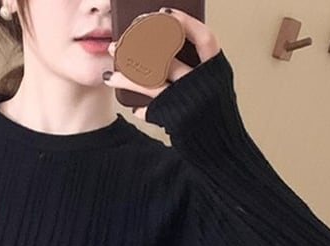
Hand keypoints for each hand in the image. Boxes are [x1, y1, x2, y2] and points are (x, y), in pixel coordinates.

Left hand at [104, 8, 220, 121]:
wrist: (220, 148)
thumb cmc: (214, 114)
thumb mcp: (214, 85)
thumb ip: (198, 68)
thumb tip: (170, 47)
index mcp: (216, 70)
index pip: (203, 38)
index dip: (185, 23)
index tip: (164, 13)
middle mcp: (202, 83)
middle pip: (168, 58)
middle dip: (138, 48)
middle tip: (118, 43)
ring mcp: (187, 101)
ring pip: (152, 83)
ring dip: (127, 78)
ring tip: (109, 75)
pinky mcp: (175, 120)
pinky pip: (152, 111)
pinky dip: (141, 109)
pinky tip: (134, 108)